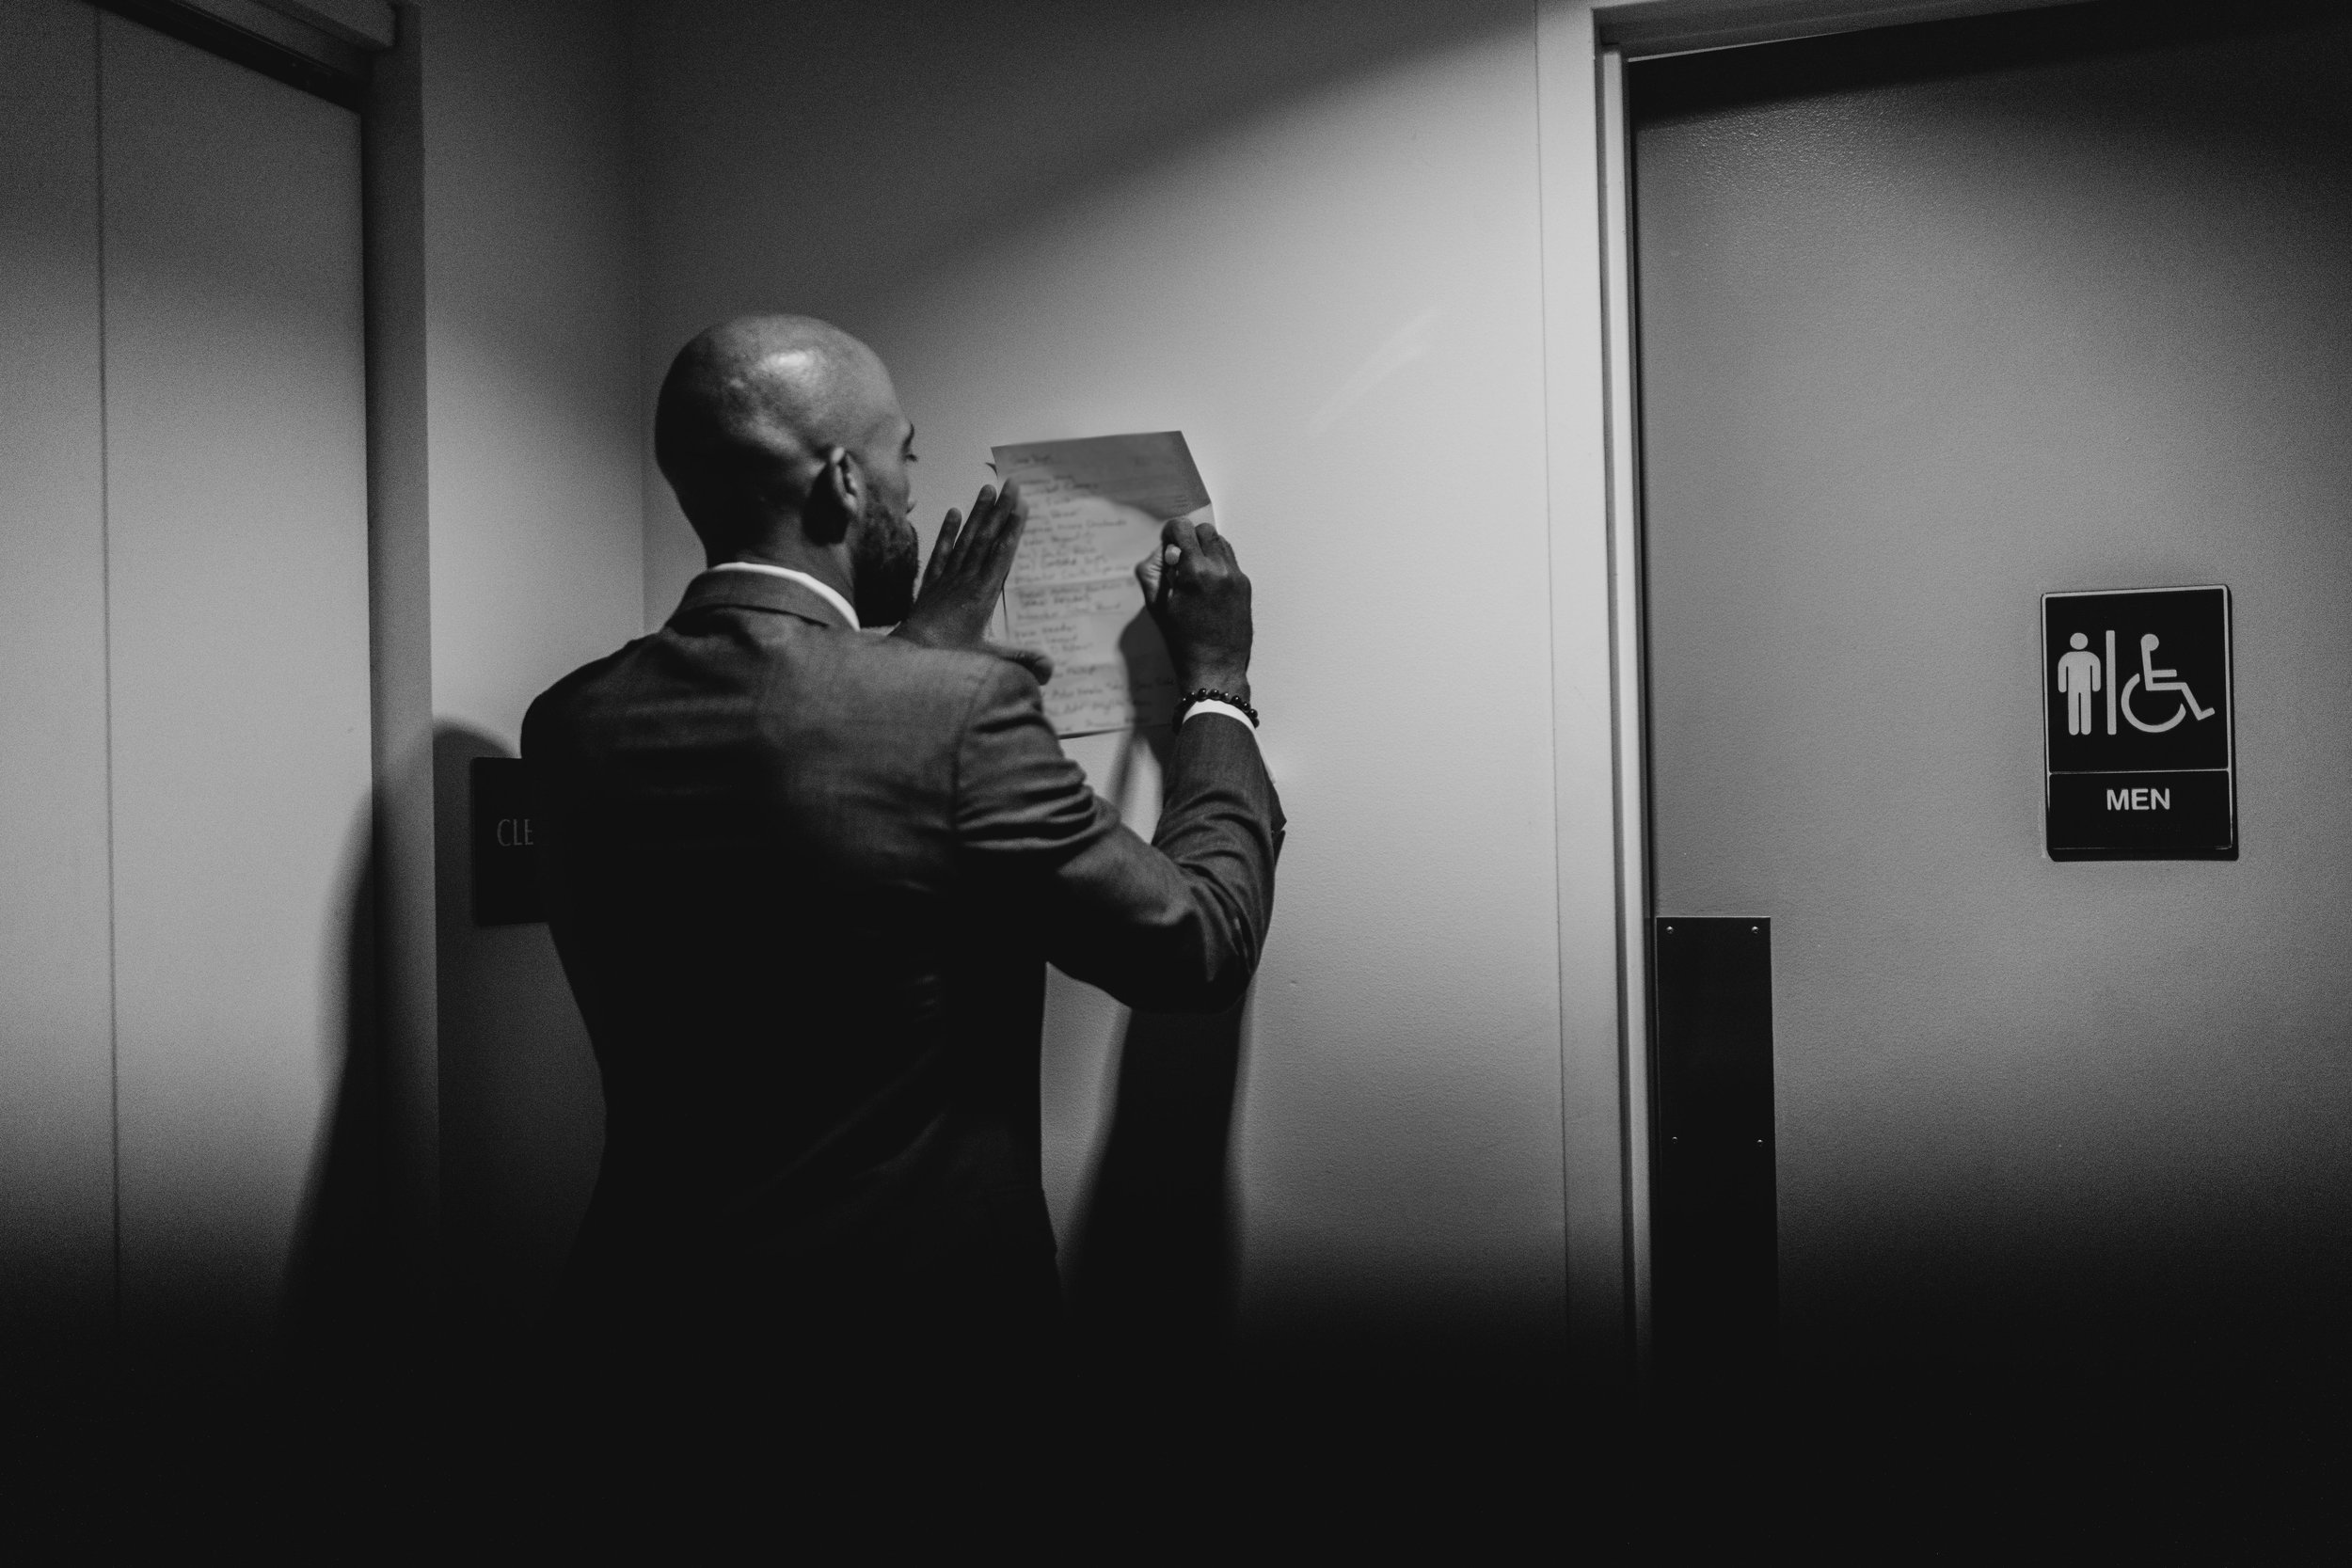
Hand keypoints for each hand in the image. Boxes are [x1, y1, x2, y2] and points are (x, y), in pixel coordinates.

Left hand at [891, 481, 1053, 682]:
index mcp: (982, 595)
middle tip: (1011, 484)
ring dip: (978, 513)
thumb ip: (1019, 660)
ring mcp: (947, 579)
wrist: (910, 657)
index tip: (1022, 506)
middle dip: (1000, 510)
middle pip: (986, 539)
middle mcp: (965, 580)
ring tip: (987, 489)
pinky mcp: (931, 583)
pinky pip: (940, 552)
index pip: (1001, 555)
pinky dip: (947, 532)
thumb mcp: (987, 661)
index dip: (1012, 529)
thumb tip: (1050, 668)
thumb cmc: (948, 658)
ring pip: (965, 539)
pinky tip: (953, 513)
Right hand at [1136, 515, 1251, 702]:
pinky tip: (1208, 586)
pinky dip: (1217, 564)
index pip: (1183, 529)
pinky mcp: (1245, 586)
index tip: (1167, 545)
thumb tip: (1164, 550)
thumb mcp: (1157, 605)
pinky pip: (1230, 561)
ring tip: (1194, 573)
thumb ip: (1154, 571)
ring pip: (1220, 542)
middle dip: (1189, 539)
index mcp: (1195, 571)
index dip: (1171, 533)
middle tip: (1180, 560)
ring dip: (1205, 549)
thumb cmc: (1182, 641)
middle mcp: (1219, 569)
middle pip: (1204, 531)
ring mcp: (1236, 577)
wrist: (1215, 668)